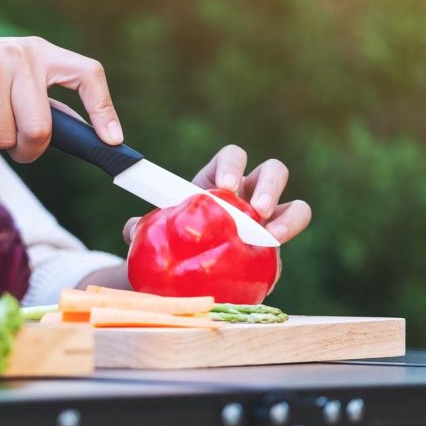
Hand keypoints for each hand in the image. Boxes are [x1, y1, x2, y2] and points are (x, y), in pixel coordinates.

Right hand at [0, 35, 122, 161]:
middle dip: (27, 150)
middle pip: (41, 130)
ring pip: (7, 138)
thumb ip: (43, 104)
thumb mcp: (11, 80)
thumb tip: (93, 139)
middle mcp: (18, 54)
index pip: (86, 74)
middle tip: (12, 143)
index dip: (104, 110)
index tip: (113, 142)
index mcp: (39, 52)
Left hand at [123, 145, 311, 244]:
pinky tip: (274, 247)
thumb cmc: (176, 240)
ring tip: (270, 233)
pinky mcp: (278, 236)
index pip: (232, 157)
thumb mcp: (159, 231)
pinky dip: (289, 230)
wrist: (191, 268)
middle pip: (271, 170)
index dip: (232, 166)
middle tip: (255, 208)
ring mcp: (269, 214)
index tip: (224, 186)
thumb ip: (143, 228)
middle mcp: (249, 190)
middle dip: (267, 185)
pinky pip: (295, 223)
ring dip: (286, 212)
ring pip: (293, 198)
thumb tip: (130, 229)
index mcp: (218, 180)